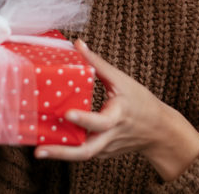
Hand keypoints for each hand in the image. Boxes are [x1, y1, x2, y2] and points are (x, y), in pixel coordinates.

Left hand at [34, 40, 198, 181]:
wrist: (159, 131)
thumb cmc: (140, 102)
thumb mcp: (122, 80)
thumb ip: (98, 64)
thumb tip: (78, 44)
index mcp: (117, 116)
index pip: (100, 121)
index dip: (84, 119)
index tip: (67, 113)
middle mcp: (110, 136)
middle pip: (86, 151)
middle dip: (62, 153)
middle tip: (39, 151)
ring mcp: (106, 148)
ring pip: (82, 155)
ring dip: (60, 154)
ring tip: (39, 150)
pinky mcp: (103, 153)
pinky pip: (84, 150)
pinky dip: (67, 148)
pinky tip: (50, 143)